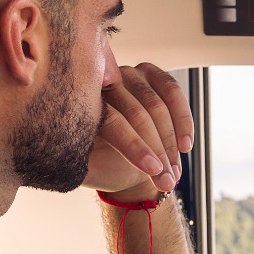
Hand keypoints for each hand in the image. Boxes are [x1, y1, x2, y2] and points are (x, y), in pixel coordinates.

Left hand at [85, 62, 192, 197]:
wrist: (127, 163)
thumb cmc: (104, 167)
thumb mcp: (85, 170)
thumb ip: (73, 165)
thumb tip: (68, 166)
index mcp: (81, 106)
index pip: (111, 121)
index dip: (135, 146)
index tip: (154, 170)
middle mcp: (101, 84)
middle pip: (137, 114)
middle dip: (158, 150)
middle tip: (167, 180)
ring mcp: (127, 74)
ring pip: (157, 105)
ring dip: (171, 141)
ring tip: (175, 171)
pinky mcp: (151, 74)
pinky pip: (173, 91)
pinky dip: (183, 120)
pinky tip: (186, 146)